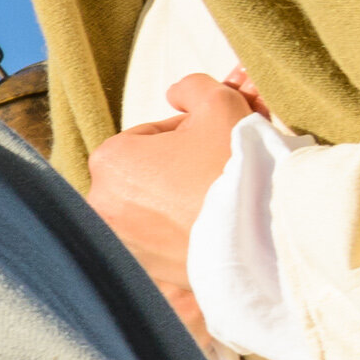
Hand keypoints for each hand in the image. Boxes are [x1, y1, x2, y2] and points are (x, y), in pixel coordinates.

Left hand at [86, 71, 263, 339]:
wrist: (259, 235)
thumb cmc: (234, 165)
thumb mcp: (219, 104)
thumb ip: (193, 88)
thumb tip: (179, 91)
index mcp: (108, 160)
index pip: (149, 136)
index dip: (187, 134)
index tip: (214, 142)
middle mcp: (100, 204)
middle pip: (147, 174)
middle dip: (180, 168)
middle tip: (220, 171)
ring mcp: (118, 242)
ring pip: (152, 209)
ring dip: (180, 202)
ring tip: (218, 202)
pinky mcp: (139, 271)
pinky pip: (161, 244)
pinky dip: (182, 236)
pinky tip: (211, 233)